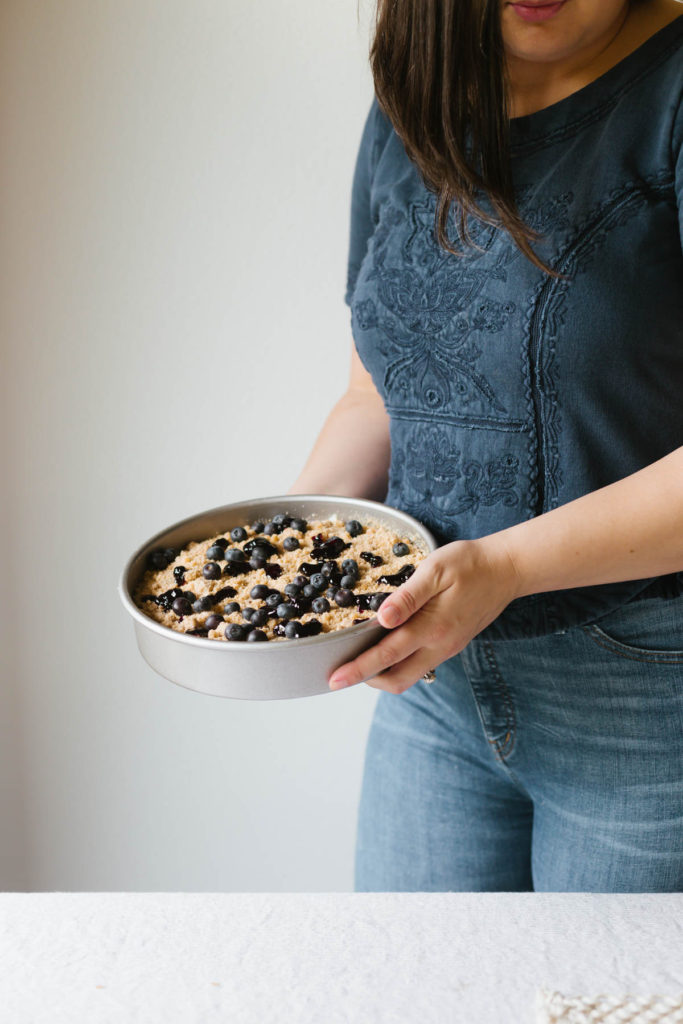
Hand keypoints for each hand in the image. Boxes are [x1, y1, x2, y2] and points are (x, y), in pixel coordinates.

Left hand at [327, 535, 520, 693]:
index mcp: (432, 628)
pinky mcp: (451, 645)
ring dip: (382, 674)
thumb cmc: (470, 564)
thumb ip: (407, 596)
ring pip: (409, 675)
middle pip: (397, 680)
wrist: (508, 569)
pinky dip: (398, 663)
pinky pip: (420, 664)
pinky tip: (386, 646)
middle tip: (341, 671)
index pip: (386, 656)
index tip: (334, 679)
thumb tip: (381, 618)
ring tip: (358, 659)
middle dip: (367, 679)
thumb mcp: (436, 570)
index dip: (358, 669)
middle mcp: (439, 646)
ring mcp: (447, 648)